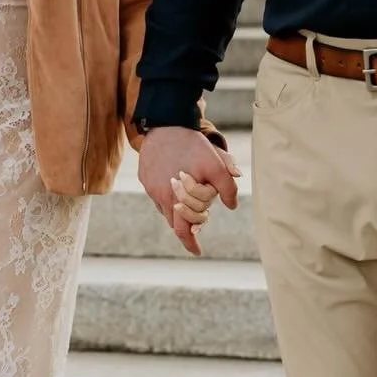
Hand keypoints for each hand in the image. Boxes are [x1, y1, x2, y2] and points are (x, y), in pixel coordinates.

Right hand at [137, 127, 239, 255]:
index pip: (185, 230)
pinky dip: (168, 198)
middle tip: (195, 233)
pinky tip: (175, 186)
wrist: (165, 124)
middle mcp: (164, 196)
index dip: (192, 242)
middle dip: (186, 231)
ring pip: (166, 210)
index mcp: (180, 198)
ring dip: (177, 213)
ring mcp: (152, 188)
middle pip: (174, 224)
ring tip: (188, 204)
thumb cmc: (193, 146)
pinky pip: (157, 196)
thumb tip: (231, 205)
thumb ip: (227, 186)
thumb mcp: (217, 164)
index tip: (197, 251)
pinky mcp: (145, 178)